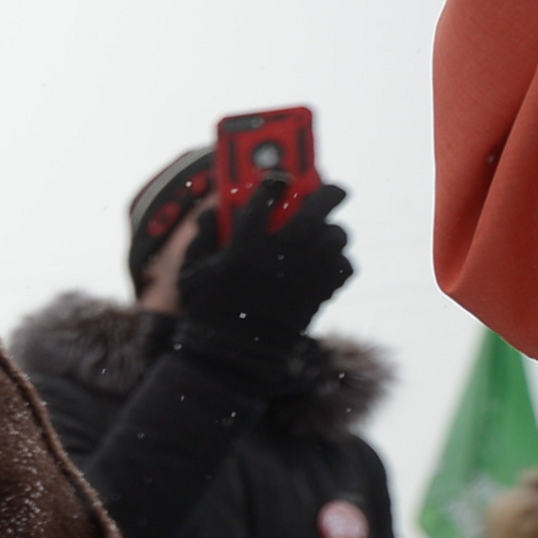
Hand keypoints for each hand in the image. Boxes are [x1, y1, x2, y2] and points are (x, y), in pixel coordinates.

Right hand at [171, 179, 350, 385]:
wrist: (236, 355)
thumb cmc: (208, 311)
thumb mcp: (192, 273)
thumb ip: (201, 238)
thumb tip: (210, 211)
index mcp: (248, 242)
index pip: (267, 195)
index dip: (273, 183)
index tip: (276, 181)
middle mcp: (284, 250)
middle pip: (320, 203)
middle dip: (328, 191)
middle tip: (329, 190)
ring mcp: (309, 270)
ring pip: (337, 233)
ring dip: (332, 230)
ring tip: (323, 233)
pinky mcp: (324, 291)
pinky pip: (345, 265)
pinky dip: (338, 262)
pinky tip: (325, 264)